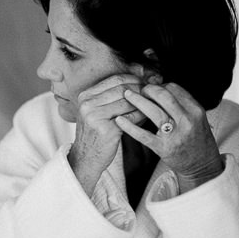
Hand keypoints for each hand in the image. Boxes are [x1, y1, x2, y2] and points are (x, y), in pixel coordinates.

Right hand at [69, 74, 146, 194]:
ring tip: (152, 103)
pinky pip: (131, 117)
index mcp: (85, 96)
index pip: (115, 79)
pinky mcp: (107, 130)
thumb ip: (110, 97)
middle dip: (140, 89)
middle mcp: (88, 104)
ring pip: (128, 101)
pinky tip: (147, 116)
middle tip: (153, 92)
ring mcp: (96, 116)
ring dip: (143, 101)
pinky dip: (141, 115)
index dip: (133, 79)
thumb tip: (139, 83)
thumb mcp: (95, 111)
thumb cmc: (94, 134)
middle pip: (122, 88)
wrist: (86, 158)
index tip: (145, 82)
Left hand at [115, 83, 222, 187]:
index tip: (151, 86)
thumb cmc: (196, 138)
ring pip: (154, 112)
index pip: (174, 89)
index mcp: (195, 110)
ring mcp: (175, 135)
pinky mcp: (164, 149)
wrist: (202, 165)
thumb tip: (160, 85)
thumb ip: (181, 103)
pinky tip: (119, 120)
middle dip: (148, 89)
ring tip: (127, 95)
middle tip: (139, 88)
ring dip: (138, 101)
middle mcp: (187, 121)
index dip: (160, 85)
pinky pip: (143, 135)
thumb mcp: (196, 117)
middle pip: (164, 96)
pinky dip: (130, 127)